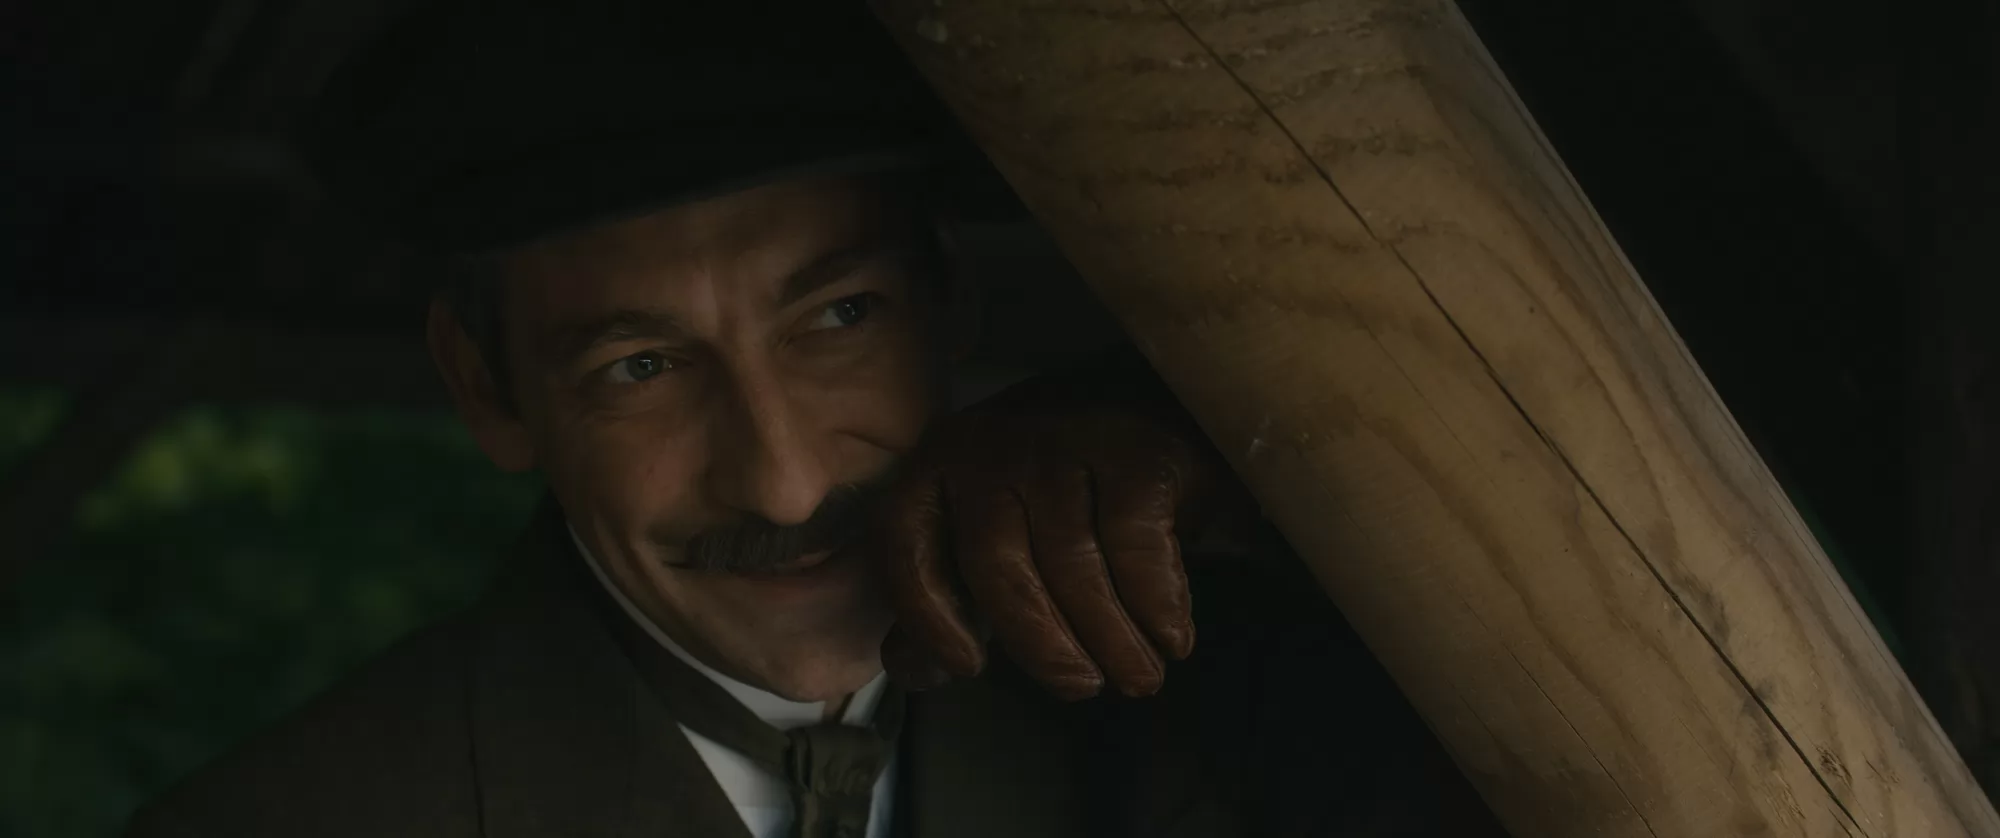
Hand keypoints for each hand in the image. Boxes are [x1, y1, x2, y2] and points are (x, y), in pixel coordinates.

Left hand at [873, 404, 1229, 700]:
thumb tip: (912, 670)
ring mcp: (1063, 441)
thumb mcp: (997, 525)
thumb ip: (948, 593)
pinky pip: (1135, 546)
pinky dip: (1156, 602)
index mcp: (941, 461)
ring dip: (1111, 638)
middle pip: (996, 566)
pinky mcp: (1135, 450)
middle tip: (1083, 688)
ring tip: (1139, 678)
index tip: (971, 668)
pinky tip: (1173, 637)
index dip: (928, 616)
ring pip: (1072, 563)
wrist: (1165, 399)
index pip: (907, 545)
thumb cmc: (1068, 480)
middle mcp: (992, 445)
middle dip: (1041, 645)